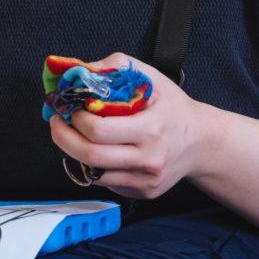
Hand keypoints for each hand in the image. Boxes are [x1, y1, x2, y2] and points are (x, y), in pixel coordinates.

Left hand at [49, 53, 208, 199]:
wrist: (201, 141)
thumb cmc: (174, 107)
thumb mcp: (152, 77)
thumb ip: (116, 66)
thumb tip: (81, 72)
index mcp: (151, 128)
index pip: (99, 130)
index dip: (77, 119)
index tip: (72, 108)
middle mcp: (149, 158)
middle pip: (90, 155)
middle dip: (64, 138)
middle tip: (58, 123)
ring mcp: (145, 180)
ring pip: (94, 173)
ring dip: (76, 153)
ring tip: (76, 135)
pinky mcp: (142, 192)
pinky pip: (107, 182)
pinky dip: (96, 167)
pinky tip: (102, 150)